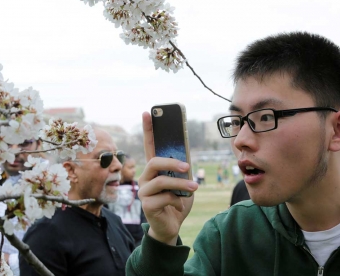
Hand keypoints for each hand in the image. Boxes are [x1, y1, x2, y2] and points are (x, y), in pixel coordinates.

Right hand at [138, 112, 197, 245]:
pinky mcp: (146, 205)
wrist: (171, 227)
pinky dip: (177, 201)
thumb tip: (187, 160)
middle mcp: (146, 177)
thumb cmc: (176, 201)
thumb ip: (182, 171)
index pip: (150, 145)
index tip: (148, 112)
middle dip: (173, 163)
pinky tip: (178, 205)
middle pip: (154, 162)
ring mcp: (144, 191)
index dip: (148, 129)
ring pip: (162, 180)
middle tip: (188, 167)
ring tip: (195, 187)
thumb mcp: (183, 183)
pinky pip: (165, 197)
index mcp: (155, 169)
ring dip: (181, 184)